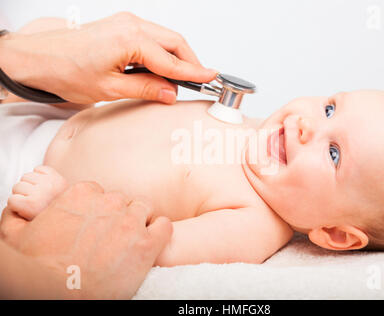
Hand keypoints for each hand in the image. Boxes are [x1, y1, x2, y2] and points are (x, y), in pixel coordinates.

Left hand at [0, 12, 216, 103]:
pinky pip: (152, 38)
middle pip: (175, 43)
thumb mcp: (110, 88)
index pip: (171, 61)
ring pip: (165, 39)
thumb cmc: (66, 70)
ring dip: (176, 58)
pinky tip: (161, 69)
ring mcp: (126, 23)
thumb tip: (170, 92)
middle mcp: (131, 25)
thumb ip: (146, 88)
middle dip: (190, 62)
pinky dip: (162, 53)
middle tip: (201, 81)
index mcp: (130, 39)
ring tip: (181, 80)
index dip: (193, 72)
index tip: (211, 78)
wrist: (40, 58)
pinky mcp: (122, 26)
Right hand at [0, 181, 171, 298]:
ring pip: (145, 210)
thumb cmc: (37, 268)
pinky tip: (148, 245)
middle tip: (112, 237)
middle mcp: (109, 203)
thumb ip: (18, 215)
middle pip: (124, 201)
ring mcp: (130, 222)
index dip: (100, 210)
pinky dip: (159, 233)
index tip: (97, 226)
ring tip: (129, 243)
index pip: (101, 193)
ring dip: (140, 222)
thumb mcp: (16, 236)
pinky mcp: (146, 244)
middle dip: (119, 216)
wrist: (56, 294)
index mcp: (81, 195)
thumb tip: (15, 207)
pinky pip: (164, 226)